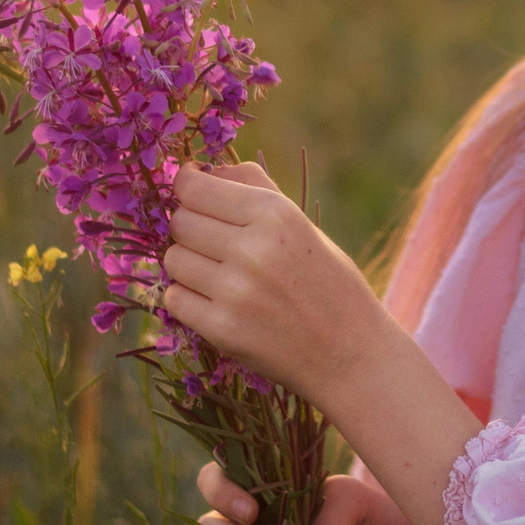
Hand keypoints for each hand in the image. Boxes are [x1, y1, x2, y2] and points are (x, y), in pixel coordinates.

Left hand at [161, 161, 390, 404]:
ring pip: (173, 259)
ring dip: (187, 264)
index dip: (185, 186)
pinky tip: (214, 301)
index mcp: (275, 214)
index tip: (188, 192)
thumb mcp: (302, 224)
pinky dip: (187, 298)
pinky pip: (174, 299)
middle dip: (188, 227)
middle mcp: (253, 249)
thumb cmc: (328, 282)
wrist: (351, 354)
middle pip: (180, 222)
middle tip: (212, 241)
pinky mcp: (223, 329)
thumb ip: (255, 190)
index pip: (195, 187)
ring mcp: (235, 291)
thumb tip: (203, 170)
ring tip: (218, 273)